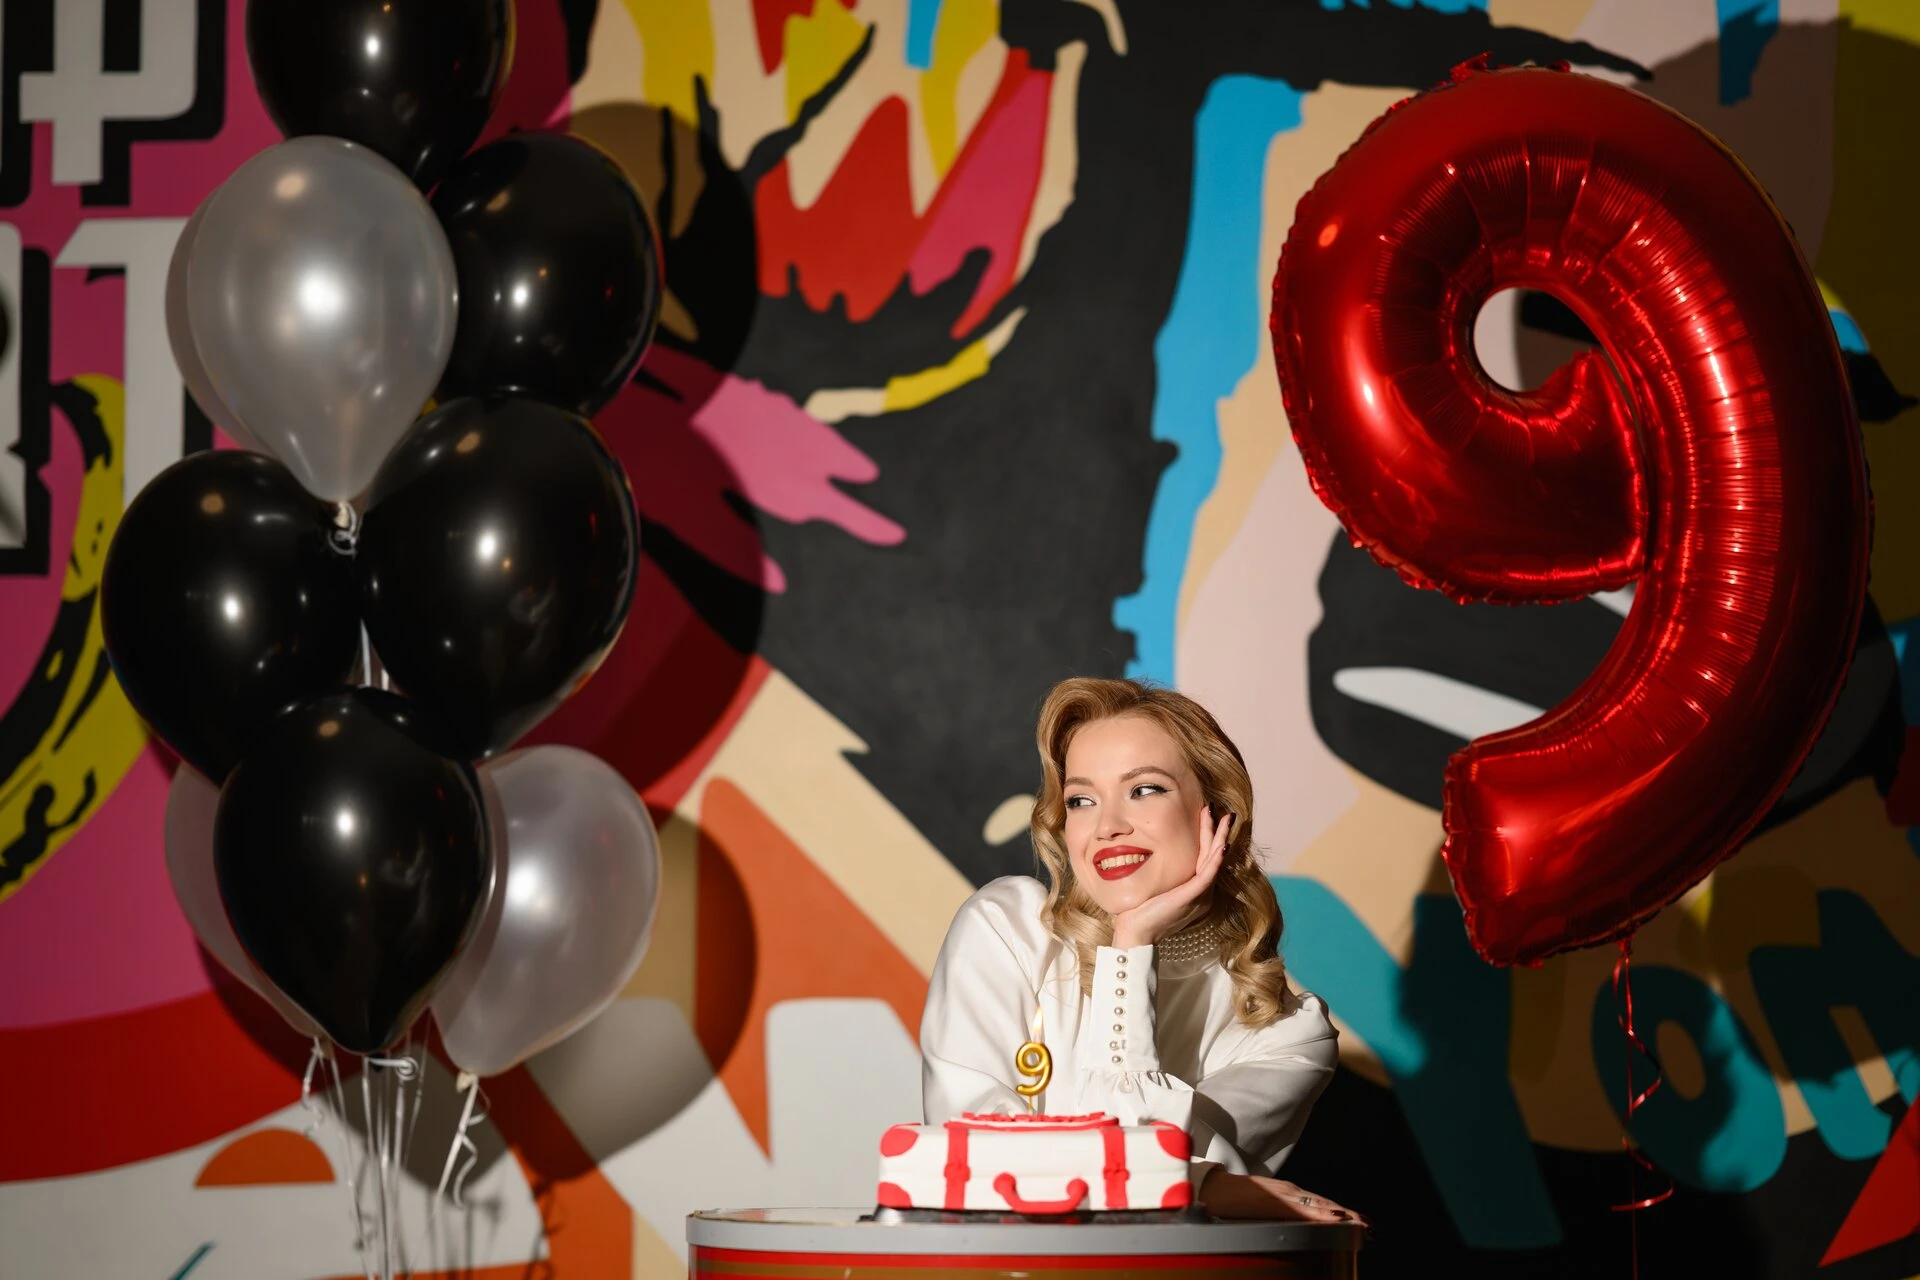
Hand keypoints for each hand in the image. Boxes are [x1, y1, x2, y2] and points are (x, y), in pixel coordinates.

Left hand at [1109, 806, 1230, 949]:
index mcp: (1195, 890)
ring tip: (1223, 817)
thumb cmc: (1139, 910)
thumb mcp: (1155, 885)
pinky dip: (1216, 859)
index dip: (1208, 835)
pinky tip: (1222, 845)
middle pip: (1213, 855)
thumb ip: (1163, 872)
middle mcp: (1202, 892)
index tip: (1208, 815)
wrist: (1135, 932)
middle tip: (1223, 811)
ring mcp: (1199, 895)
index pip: (1205, 857)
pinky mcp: (1193, 897)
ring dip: (1219, 837)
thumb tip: (1152, 851)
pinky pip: (1208, 875)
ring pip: (1213, 860)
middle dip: (1218, 831)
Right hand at [1198, 1169, 1366, 1225]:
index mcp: (1286, 1194)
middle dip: (1349, 1217)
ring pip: (1318, 1207)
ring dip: (1341, 1216)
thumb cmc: (1231, 1199)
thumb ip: (1275, 1213)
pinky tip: (1334, 1219)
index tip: (1360, 1223)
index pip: (1319, 1205)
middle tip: (1371, 1228)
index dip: (1341, 1214)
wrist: (1208, 1187)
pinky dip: (1320, 1215)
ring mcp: (1282, 1196)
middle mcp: (1288, 1192)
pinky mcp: (1274, 1202)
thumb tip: (1288, 1229)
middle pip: (1324, 1205)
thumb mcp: (1259, 1206)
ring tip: (1361, 1226)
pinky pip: (1301, 1210)